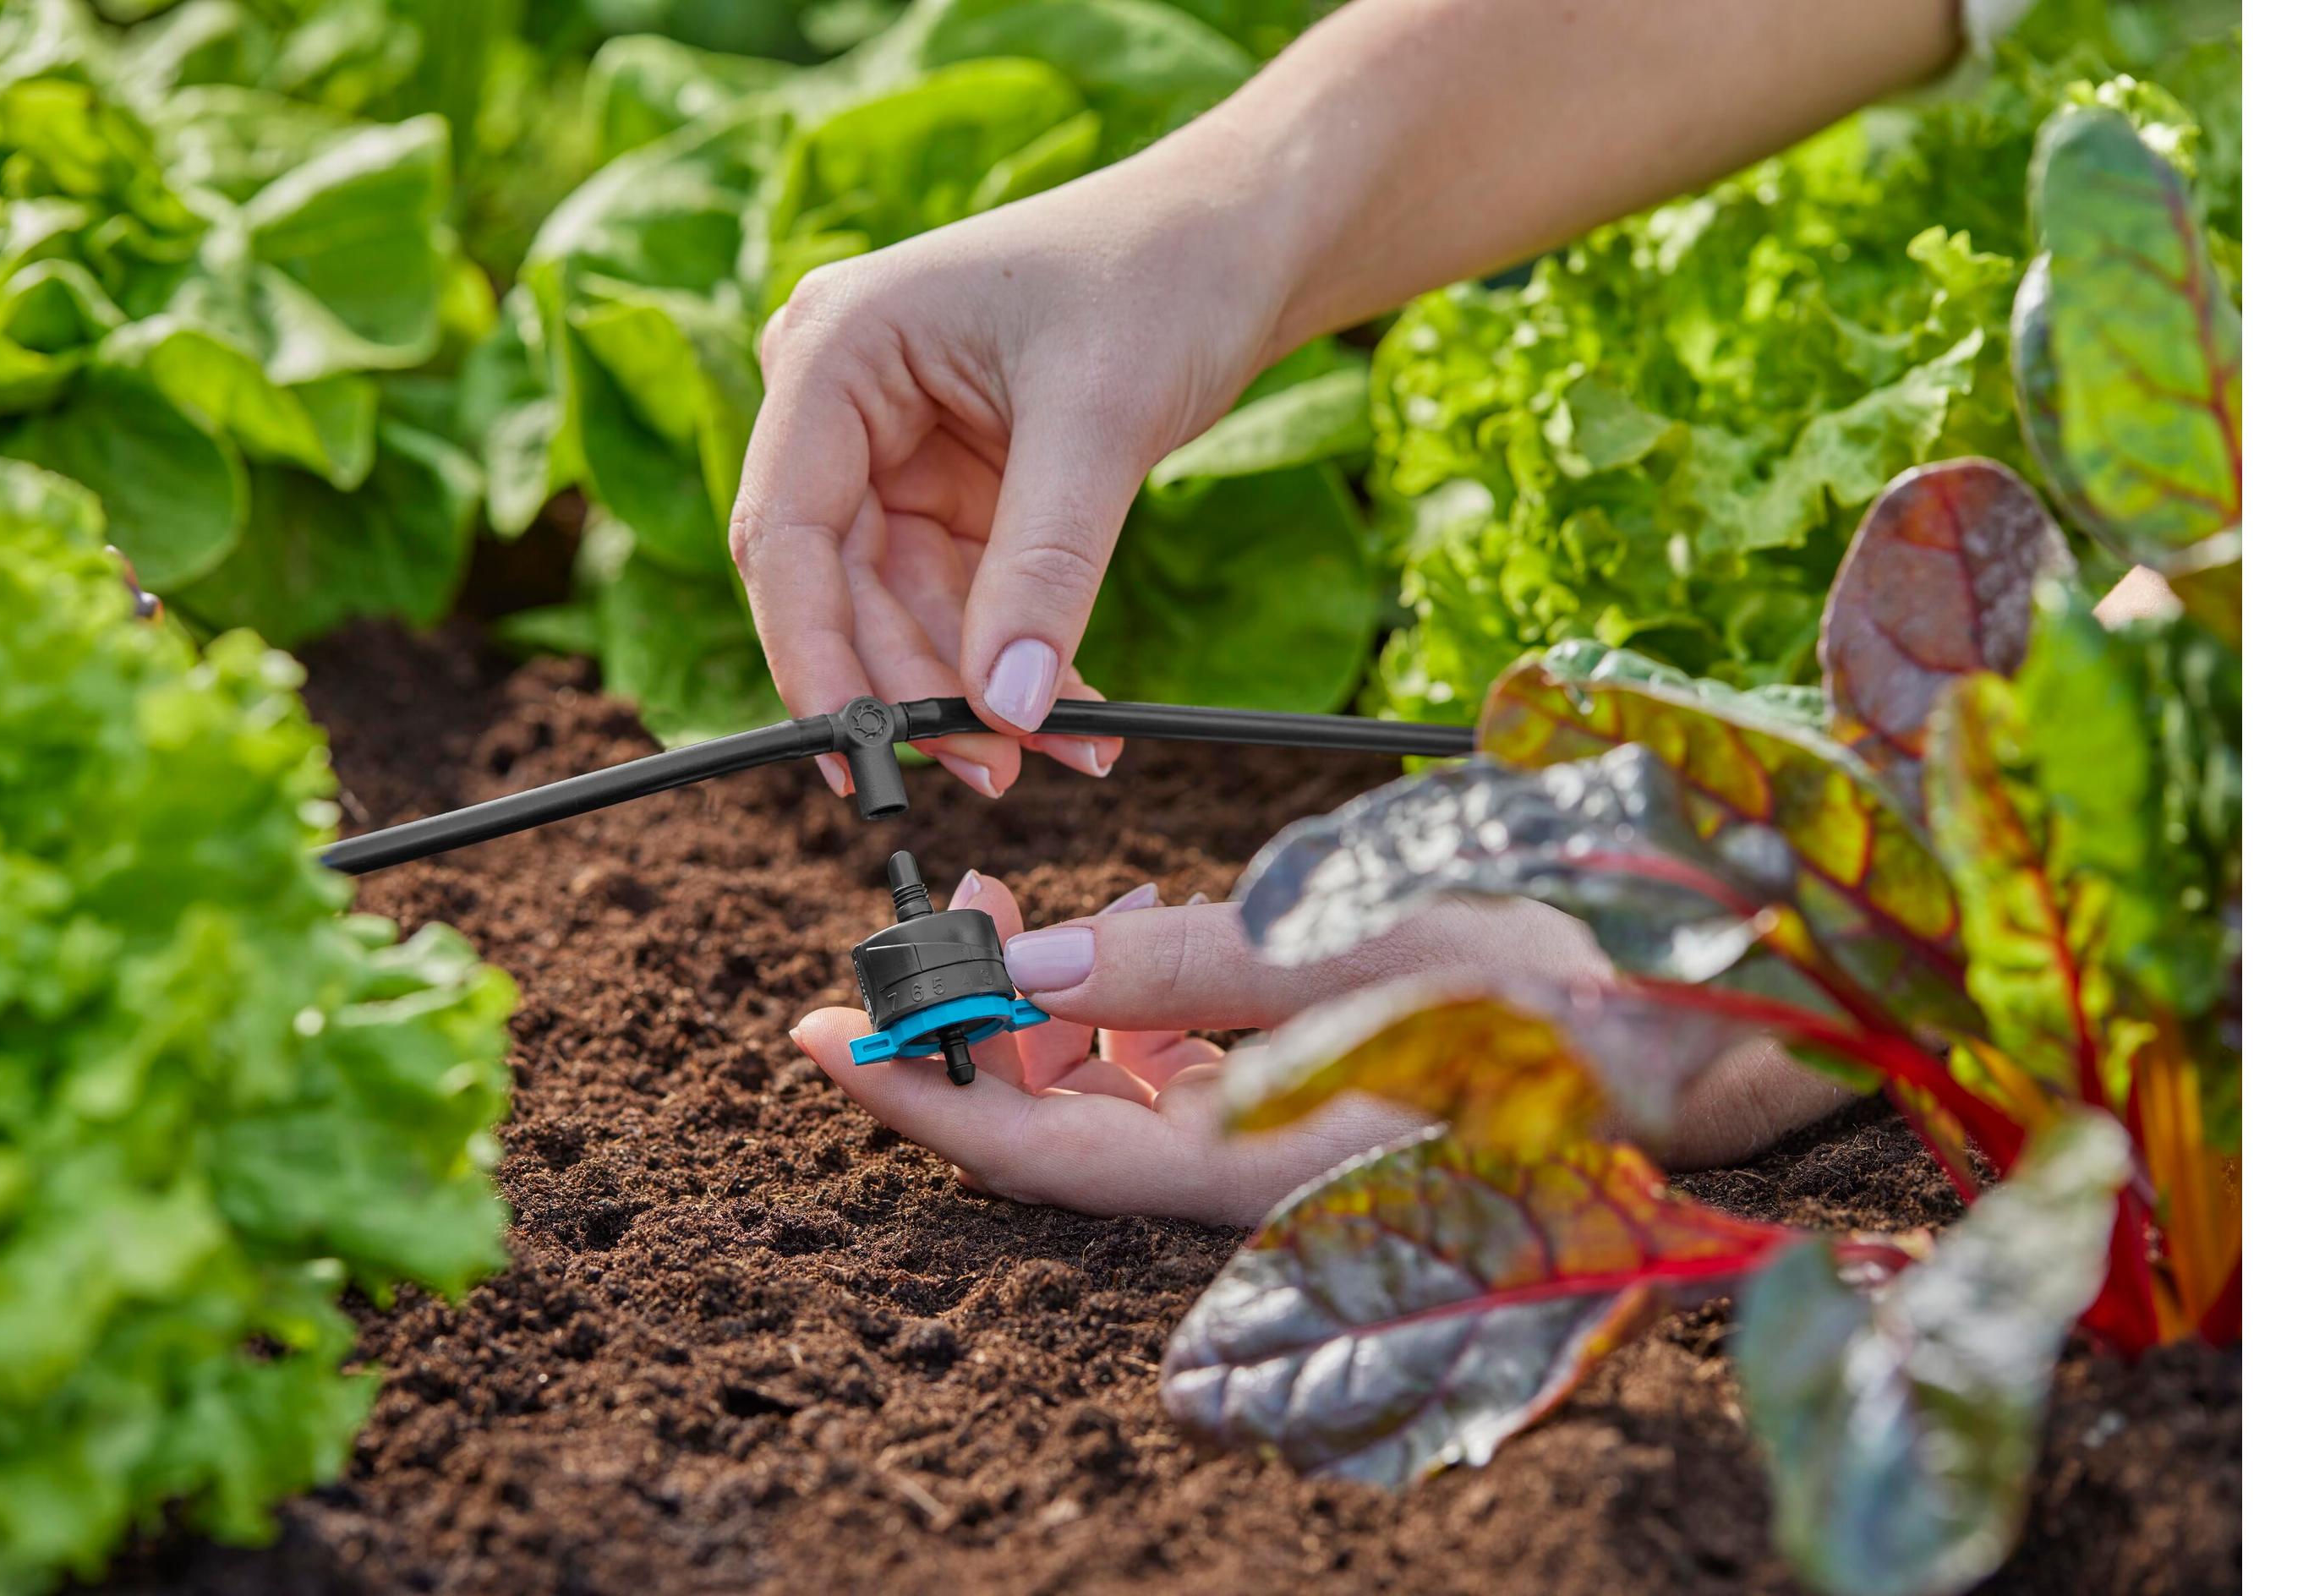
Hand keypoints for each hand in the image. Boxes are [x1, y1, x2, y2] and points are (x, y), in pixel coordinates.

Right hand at [727, 153, 1302, 798]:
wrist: (1236, 237)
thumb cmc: (1159, 276)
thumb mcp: (1100, 422)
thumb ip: (1043, 569)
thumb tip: (1005, 711)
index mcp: (835, 352)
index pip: (787, 535)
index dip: (811, 657)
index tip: (859, 754)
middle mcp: (840, 403)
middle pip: (838, 588)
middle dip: (916, 689)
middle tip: (998, 773)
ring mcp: (891, 451)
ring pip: (899, 612)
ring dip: (973, 694)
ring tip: (1066, 756)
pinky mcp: (949, 490)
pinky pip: (957, 604)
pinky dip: (1010, 663)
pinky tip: (1071, 718)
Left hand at [789, 872, 1847, 1228]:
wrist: (1727, 1024)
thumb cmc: (1586, 987)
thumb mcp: (1390, 942)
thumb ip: (1203, 957)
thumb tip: (1038, 961)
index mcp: (1263, 1164)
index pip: (1040, 1156)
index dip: (921, 1099)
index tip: (823, 1033)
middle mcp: (1251, 1172)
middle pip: (1056, 1125)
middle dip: (971, 1032)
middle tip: (931, 923)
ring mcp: (1278, 1136)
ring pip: (1107, 1092)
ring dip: (1040, 1006)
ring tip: (1005, 906)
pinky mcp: (1307, 1092)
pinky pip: (1172, 1065)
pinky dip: (1119, 999)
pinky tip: (1117, 928)